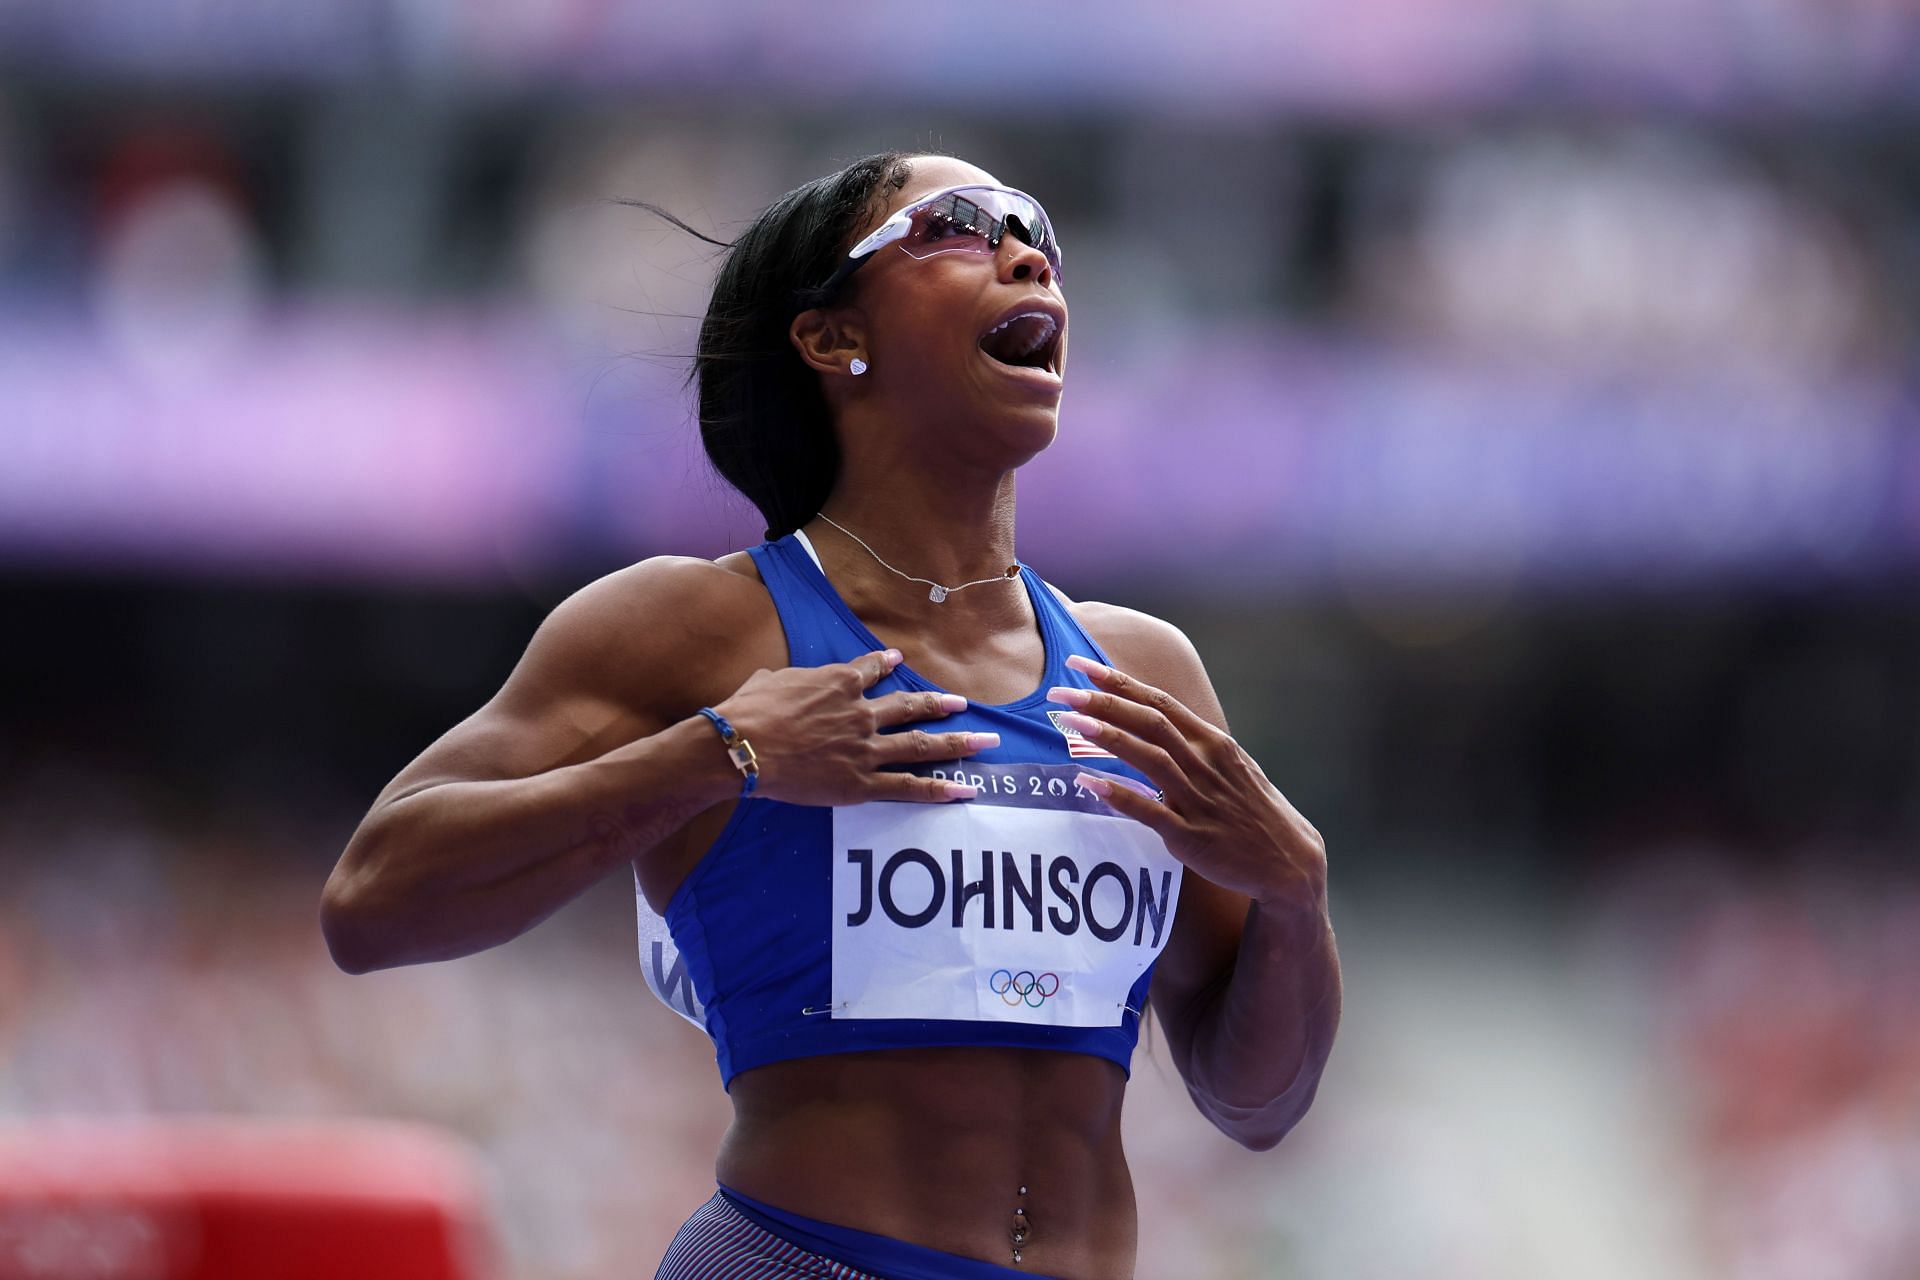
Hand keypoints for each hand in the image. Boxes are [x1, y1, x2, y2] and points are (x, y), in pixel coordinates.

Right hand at [714, 648, 991, 804]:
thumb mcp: (768, 680)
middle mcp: (861, 712)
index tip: (898, 661)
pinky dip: (939, 789)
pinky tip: (964, 790)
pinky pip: (908, 787)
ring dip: (956, 742)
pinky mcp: (861, 783)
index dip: (885, 664)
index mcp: (838, 683)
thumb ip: (785, 680)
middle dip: (938, 704)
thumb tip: (774, 680)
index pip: (869, 670)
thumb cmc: (748, 711)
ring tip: (985, 741)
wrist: (743, 746)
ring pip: (921, 744)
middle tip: (962, 703)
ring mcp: (865, 748)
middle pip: (909, 706)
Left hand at [1047, 653, 1326, 914]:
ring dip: (1109, 736)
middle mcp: (1205, 763)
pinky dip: (1119, 795)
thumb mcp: (1228, 766)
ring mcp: (1199, 799)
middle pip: (1150, 722)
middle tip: (1060, 690)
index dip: (1118, 682)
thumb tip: (1150, 723)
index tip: (1079, 665)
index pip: (1159, 702)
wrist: (1288, 860)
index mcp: (1212, 742)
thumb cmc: (1250, 810)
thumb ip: (1191, 744)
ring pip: (1150, 758)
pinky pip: (1150, 811)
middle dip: (1104, 702)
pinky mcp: (1192, 836)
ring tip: (1070, 721)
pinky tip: (1087, 783)